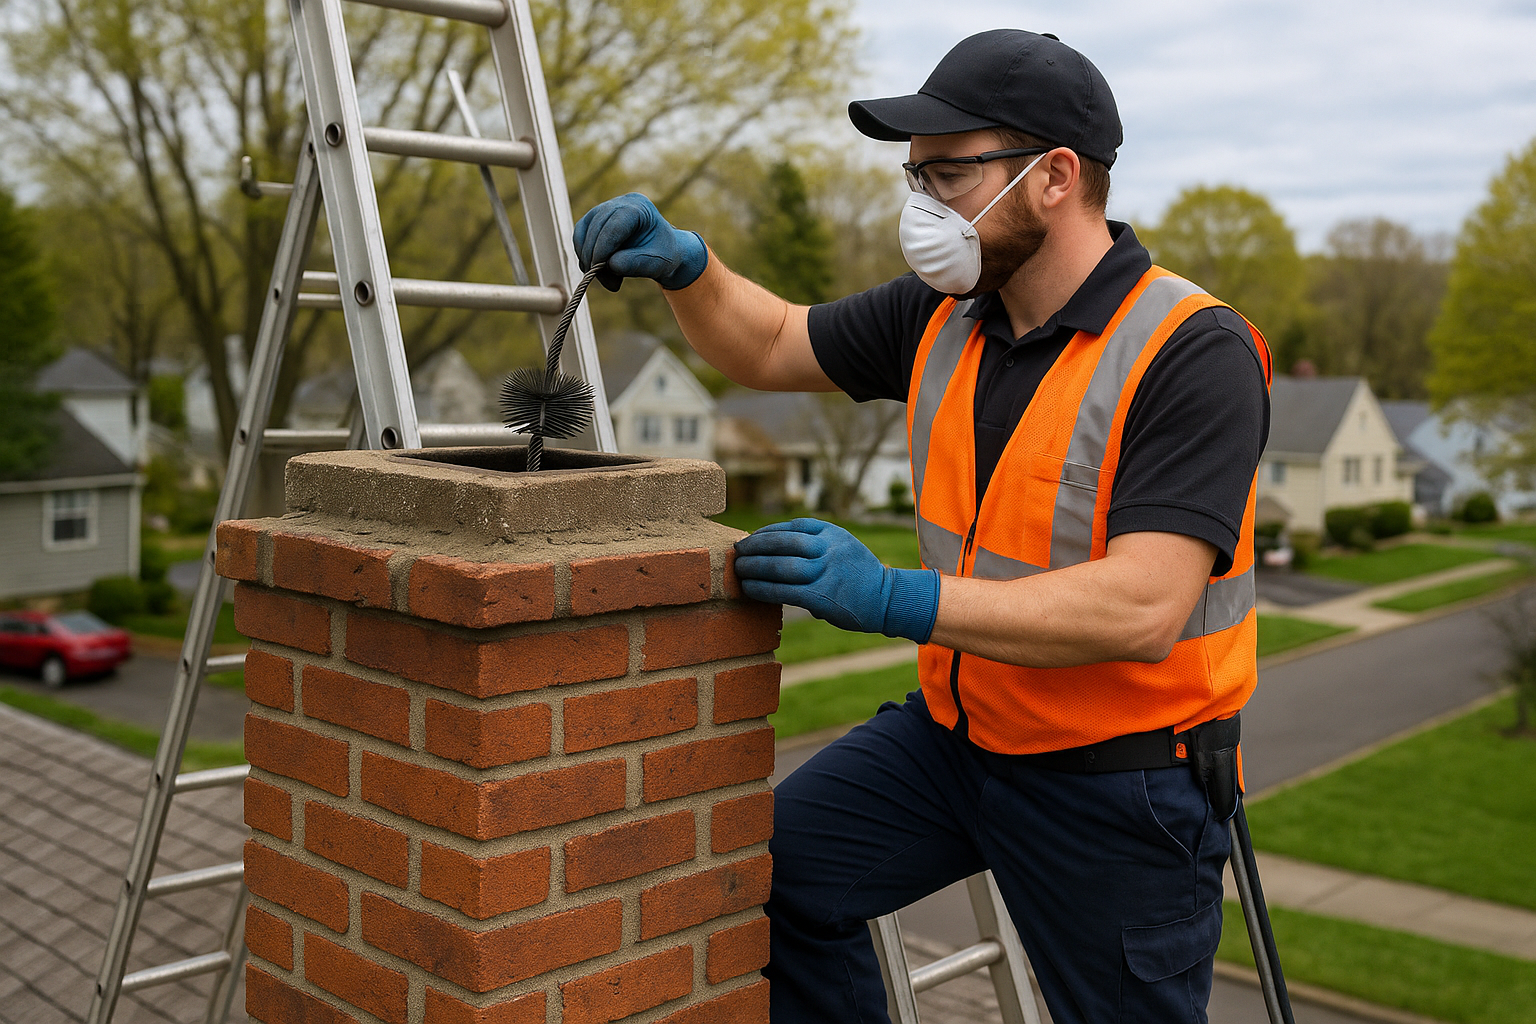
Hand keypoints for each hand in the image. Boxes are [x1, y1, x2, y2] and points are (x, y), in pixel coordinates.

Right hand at [572, 193, 707, 291]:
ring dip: (588, 259)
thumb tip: (610, 264)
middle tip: (609, 283)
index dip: (603, 247)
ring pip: (584, 232)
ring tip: (608, 279)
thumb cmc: (662, 255)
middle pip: (597, 227)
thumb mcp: (658, 263)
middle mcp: (620, 203)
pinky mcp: (593, 221)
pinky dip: (584, 256)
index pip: (614, 224)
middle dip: (596, 257)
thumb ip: (637, 264)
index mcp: (639, 207)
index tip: (598, 269)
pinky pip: (580, 237)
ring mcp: (604, 209)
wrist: (661, 252)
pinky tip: (598, 271)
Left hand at [733, 519, 940, 642]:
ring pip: (780, 566)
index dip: (767, 532)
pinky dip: (762, 589)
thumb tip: (771, 551)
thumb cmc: (859, 575)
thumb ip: (815, 545)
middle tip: (737, 552)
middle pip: (782, 543)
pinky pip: (784, 591)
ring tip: (739, 570)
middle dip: (755, 547)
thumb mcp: (843, 547)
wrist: (888, 599)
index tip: (752, 539)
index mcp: (833, 533)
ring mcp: (826, 573)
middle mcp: (829, 549)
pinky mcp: (821, 597)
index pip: (792, 527)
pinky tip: (750, 589)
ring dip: (754, 568)